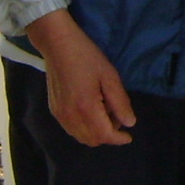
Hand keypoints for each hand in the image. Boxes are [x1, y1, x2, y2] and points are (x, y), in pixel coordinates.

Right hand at [26, 9, 136, 146]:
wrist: (57, 45)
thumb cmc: (86, 56)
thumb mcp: (109, 76)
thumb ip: (120, 102)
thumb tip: (129, 123)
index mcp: (86, 107)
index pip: (104, 135)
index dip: (119, 139)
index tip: (129, 136)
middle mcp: (70, 116)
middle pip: (93, 140)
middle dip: (108, 135)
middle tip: (116, 116)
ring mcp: (60, 115)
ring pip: (81, 137)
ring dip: (96, 132)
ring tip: (104, 112)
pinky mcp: (54, 110)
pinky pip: (72, 129)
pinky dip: (84, 128)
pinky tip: (90, 110)